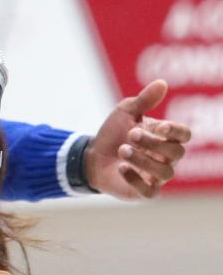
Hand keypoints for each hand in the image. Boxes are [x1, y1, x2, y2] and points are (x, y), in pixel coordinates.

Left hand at [84, 80, 188, 199]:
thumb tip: (162, 83)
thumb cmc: (112, 133)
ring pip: (165, 172)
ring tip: (122, 150)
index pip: (184, 136)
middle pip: (176, 153)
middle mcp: (165, 158)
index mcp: (164, 138)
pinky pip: (150, 191)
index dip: (176, 131)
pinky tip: (122, 168)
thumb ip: (143, 100)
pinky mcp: (144, 191)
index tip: (159, 126)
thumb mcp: (125, 113)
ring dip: (143, 160)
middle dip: (154, 143)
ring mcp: (156, 176)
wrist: (91, 156)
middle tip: (130, 134)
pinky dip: (136, 179)